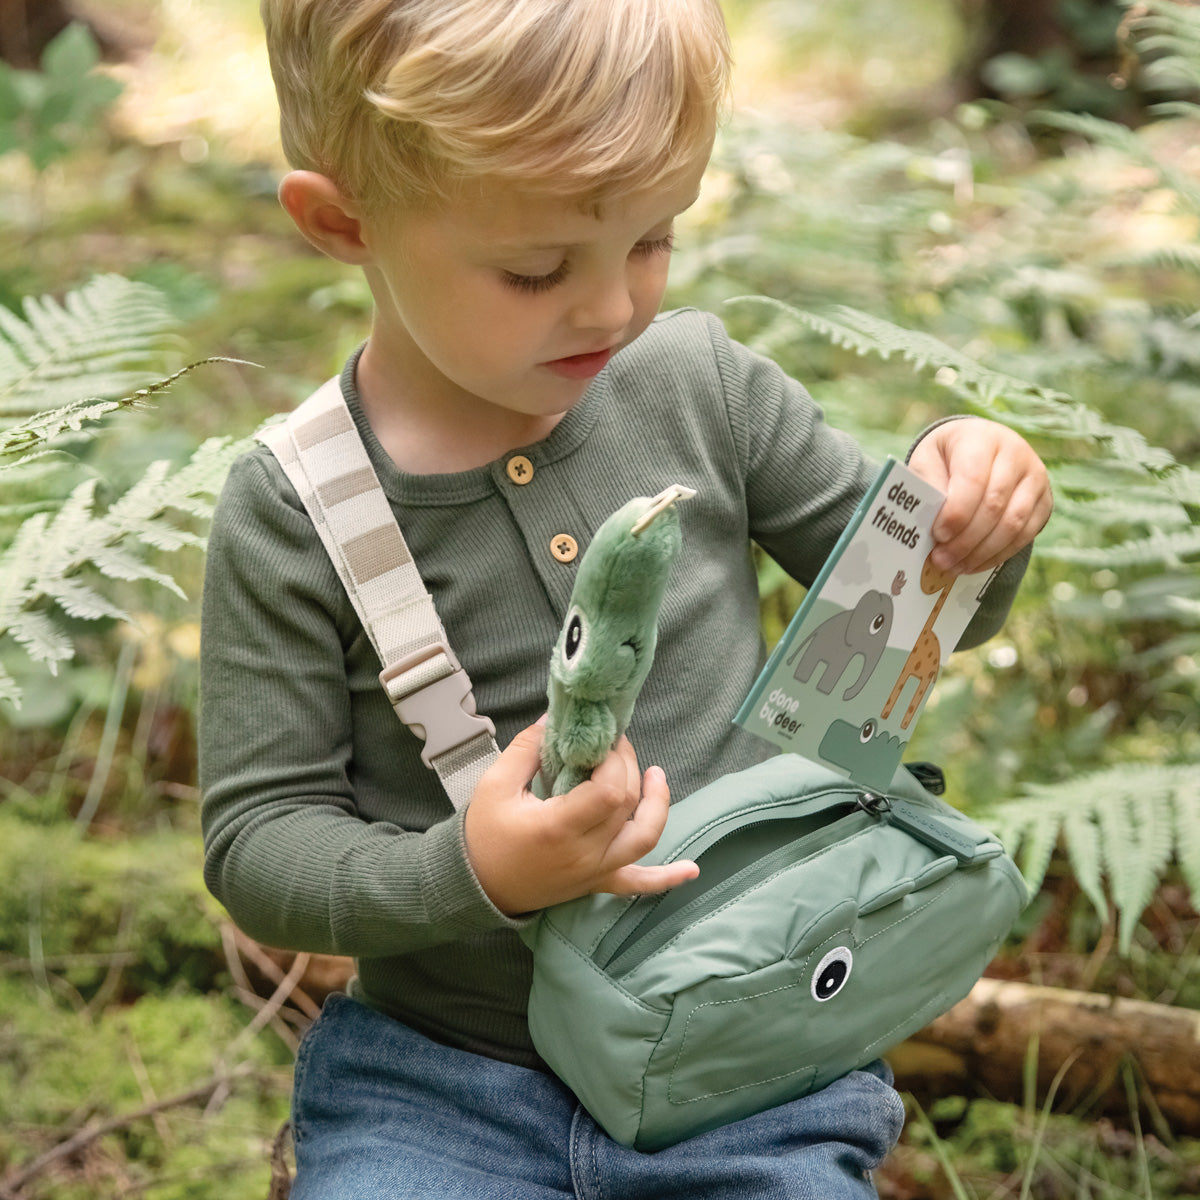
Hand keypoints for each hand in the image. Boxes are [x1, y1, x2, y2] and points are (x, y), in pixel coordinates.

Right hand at [463, 720, 697, 915]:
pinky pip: (638, 884)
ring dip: (658, 806)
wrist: (476, 886)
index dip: (616, 760)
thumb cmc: (483, 835)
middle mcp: (584, 853)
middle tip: (616, 745)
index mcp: (559, 828)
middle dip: (629, 767)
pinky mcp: (597, 883)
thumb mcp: (494, 785)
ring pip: (644, 840)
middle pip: (628, 805)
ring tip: (657, 776)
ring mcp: (594, 872)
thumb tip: (553, 717)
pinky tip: (692, 870)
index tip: (603, 739)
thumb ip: (526, 750)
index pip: (610, 791)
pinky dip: (667, 879)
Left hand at [908, 418, 1051, 574]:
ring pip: (1013, 524)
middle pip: (994, 505)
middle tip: (941, 561)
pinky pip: (1025, 534)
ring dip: (982, 552)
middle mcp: (1016, 454)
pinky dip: (998, 554)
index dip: (957, 513)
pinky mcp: (1045, 501)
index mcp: (982, 439)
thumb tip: (930, 525)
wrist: (978, 447)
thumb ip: (928, 487)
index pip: (974, 479)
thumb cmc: (947, 458)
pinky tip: (974, 564)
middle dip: (966, 539)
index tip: (937, 535)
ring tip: (954, 567)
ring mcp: (1035, 478)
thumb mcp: (927, 461)